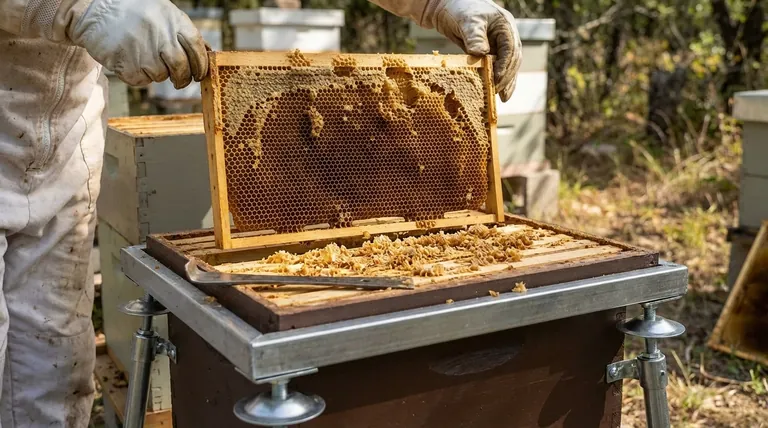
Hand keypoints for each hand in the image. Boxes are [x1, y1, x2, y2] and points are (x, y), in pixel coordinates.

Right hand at [67, 0, 208, 87]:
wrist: (94, 7)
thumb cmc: (134, 11)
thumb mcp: (163, 13)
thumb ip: (183, 32)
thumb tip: (208, 53)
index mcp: (173, 20)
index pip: (196, 48)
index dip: (201, 64)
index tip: (200, 74)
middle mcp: (161, 35)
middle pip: (181, 68)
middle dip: (183, 78)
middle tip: (180, 80)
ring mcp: (143, 51)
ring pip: (160, 76)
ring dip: (156, 73)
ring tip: (143, 56)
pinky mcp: (126, 64)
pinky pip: (140, 80)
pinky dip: (138, 75)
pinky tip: (129, 59)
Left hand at [431, 0, 521, 101]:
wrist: (448, 7)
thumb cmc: (459, 9)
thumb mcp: (467, 20)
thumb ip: (475, 36)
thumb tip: (481, 53)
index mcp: (505, 26)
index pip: (510, 49)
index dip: (504, 66)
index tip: (497, 81)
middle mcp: (506, 36)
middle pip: (512, 60)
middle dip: (506, 77)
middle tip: (496, 93)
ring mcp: (499, 44)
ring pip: (508, 66)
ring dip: (505, 82)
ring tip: (501, 98)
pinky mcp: (490, 52)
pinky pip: (498, 68)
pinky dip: (498, 80)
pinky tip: (497, 93)